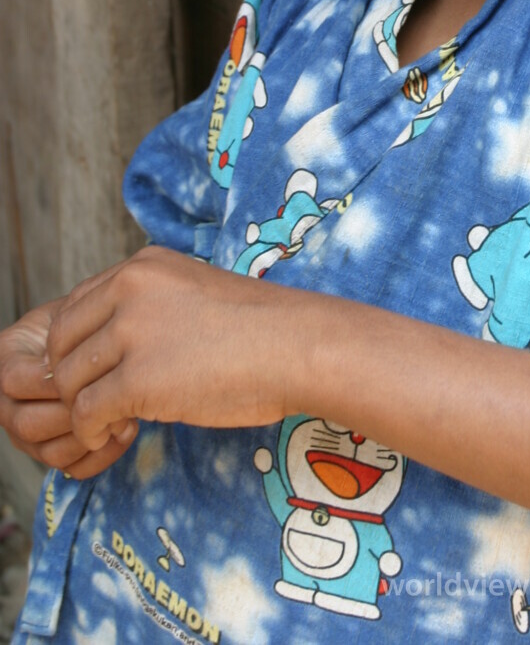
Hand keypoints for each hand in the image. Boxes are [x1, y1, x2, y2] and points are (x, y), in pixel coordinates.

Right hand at [0, 300, 136, 478]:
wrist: (103, 337)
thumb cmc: (92, 319)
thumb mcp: (78, 310)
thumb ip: (72, 326)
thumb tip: (75, 358)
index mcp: (6, 359)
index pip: (14, 380)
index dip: (54, 377)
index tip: (93, 365)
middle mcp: (8, 401)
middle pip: (28, 424)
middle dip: (76, 412)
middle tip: (113, 394)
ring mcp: (27, 430)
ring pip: (49, 452)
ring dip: (92, 436)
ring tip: (126, 411)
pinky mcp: (52, 449)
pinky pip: (72, 468)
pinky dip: (102, 456)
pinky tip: (127, 429)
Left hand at [47, 246, 291, 450]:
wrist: (297, 346)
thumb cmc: (259, 328)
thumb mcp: (192, 292)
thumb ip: (148, 307)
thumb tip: (109, 346)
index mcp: (143, 266)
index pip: (73, 306)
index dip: (77, 347)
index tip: (98, 372)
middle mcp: (130, 290)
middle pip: (60, 343)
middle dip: (71, 379)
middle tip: (97, 402)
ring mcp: (132, 333)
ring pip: (69, 381)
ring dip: (81, 409)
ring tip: (111, 422)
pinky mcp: (139, 379)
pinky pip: (87, 413)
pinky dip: (92, 432)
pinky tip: (118, 434)